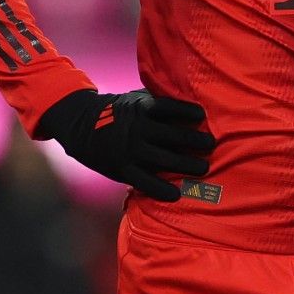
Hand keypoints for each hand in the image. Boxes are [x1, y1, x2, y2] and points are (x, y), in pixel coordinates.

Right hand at [37, 89, 215, 200]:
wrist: (82, 126)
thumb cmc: (118, 111)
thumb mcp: (134, 100)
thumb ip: (157, 101)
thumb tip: (189, 104)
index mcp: (141, 108)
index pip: (168, 108)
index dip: (187, 112)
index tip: (202, 117)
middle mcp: (137, 129)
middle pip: (173, 136)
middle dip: (196, 141)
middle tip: (210, 144)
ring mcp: (130, 150)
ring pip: (165, 160)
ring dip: (188, 165)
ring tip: (203, 167)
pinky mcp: (123, 169)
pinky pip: (146, 182)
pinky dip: (162, 190)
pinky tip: (177, 193)